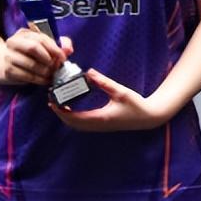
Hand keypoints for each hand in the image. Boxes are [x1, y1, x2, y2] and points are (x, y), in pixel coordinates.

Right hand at [0, 27, 71, 85]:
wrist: (4, 63)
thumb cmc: (28, 54)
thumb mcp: (42, 46)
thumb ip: (58, 44)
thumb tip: (68, 49)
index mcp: (24, 33)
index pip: (41, 38)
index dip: (54, 48)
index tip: (63, 57)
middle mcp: (14, 42)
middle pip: (33, 48)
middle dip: (48, 58)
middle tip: (56, 66)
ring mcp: (9, 57)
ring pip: (31, 64)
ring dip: (45, 71)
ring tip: (51, 74)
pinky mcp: (8, 71)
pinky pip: (26, 76)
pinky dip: (39, 79)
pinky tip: (44, 80)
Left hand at [48, 69, 174, 131]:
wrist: (148, 117)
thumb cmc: (136, 105)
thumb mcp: (120, 91)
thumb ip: (104, 82)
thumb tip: (89, 73)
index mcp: (101, 118)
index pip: (75, 118)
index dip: (61, 111)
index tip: (52, 102)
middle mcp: (98, 125)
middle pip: (72, 123)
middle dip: (60, 113)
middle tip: (51, 100)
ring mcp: (100, 127)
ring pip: (77, 125)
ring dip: (66, 116)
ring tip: (58, 103)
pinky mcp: (102, 125)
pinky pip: (83, 124)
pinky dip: (73, 118)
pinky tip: (71, 108)